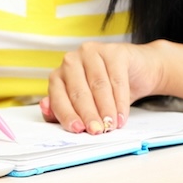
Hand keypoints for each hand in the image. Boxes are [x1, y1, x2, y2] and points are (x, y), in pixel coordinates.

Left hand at [41, 41, 166, 133]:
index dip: (67, 114)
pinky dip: (120, 101)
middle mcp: (72, 61)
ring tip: (111, 125)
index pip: (58, 96)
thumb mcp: (84, 104)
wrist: (137, 71)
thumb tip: (45, 109)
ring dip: (105, 109)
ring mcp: (92, 53)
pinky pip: (117, 79)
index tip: (77, 130)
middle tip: (97, 131)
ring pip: (98, 86)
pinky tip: (122, 115)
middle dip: (88, 114)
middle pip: (78, 91)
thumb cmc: (106, 91)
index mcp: (59, 75)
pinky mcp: (114, 52)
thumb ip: (63, 109)